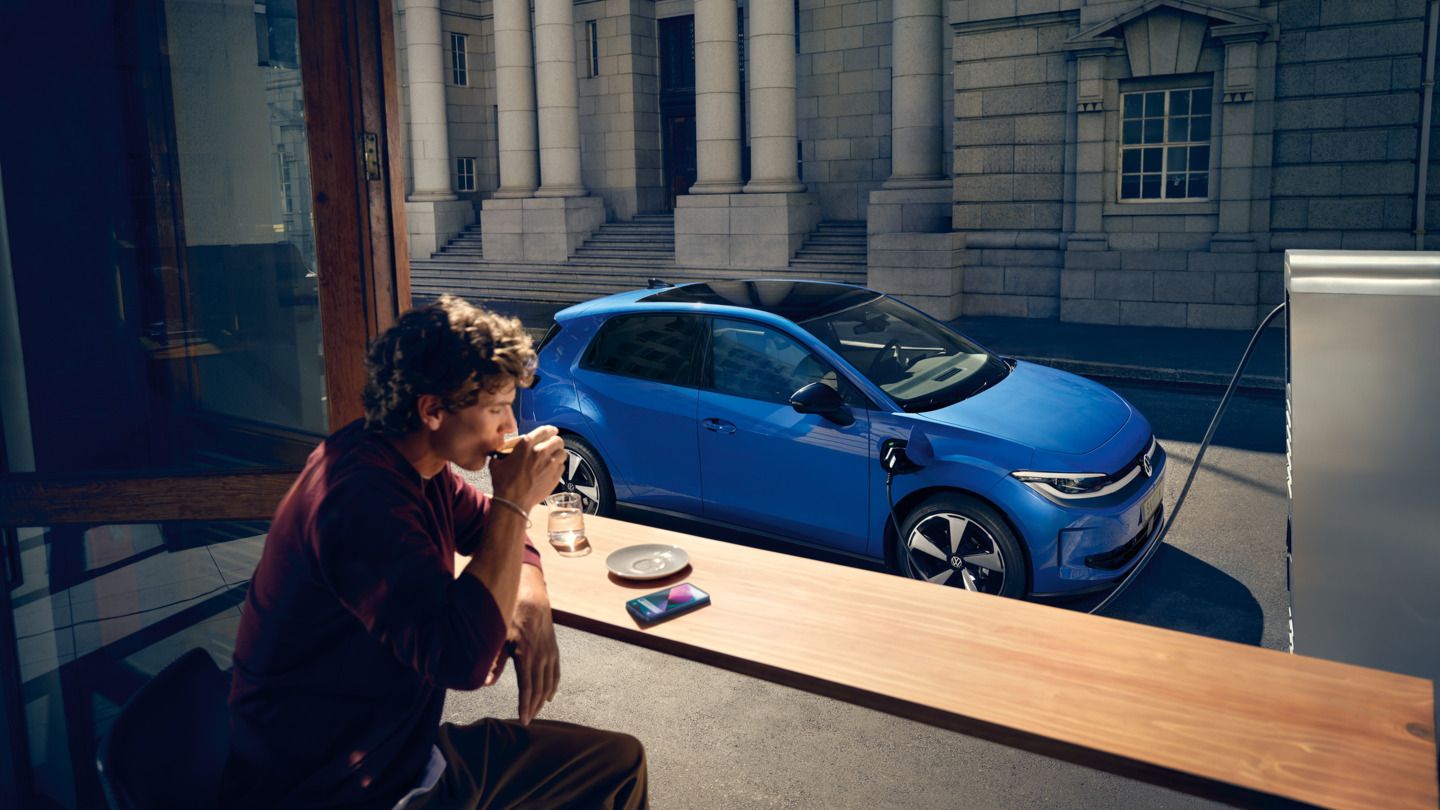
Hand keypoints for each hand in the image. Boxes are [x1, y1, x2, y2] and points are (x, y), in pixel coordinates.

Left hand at [484, 565, 558, 724]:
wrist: (532, 599)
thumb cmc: (511, 616)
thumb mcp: (500, 638)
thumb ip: (495, 662)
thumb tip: (486, 683)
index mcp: (526, 655)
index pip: (527, 688)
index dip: (525, 706)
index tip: (523, 720)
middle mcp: (541, 657)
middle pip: (539, 689)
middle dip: (533, 707)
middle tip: (528, 720)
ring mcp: (550, 654)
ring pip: (549, 683)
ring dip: (542, 700)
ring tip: (536, 712)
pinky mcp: (554, 650)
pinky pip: (556, 673)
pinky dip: (553, 687)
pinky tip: (549, 696)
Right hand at [489, 425, 564, 510]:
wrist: (513, 501)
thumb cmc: (505, 484)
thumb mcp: (497, 464)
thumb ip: (501, 454)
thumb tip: (499, 453)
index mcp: (526, 444)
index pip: (544, 430)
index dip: (550, 430)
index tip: (551, 431)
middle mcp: (541, 452)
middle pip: (557, 440)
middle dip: (555, 442)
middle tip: (552, 445)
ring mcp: (550, 464)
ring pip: (562, 452)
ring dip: (558, 454)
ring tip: (554, 457)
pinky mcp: (555, 476)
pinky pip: (562, 466)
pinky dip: (558, 466)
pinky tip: (552, 470)